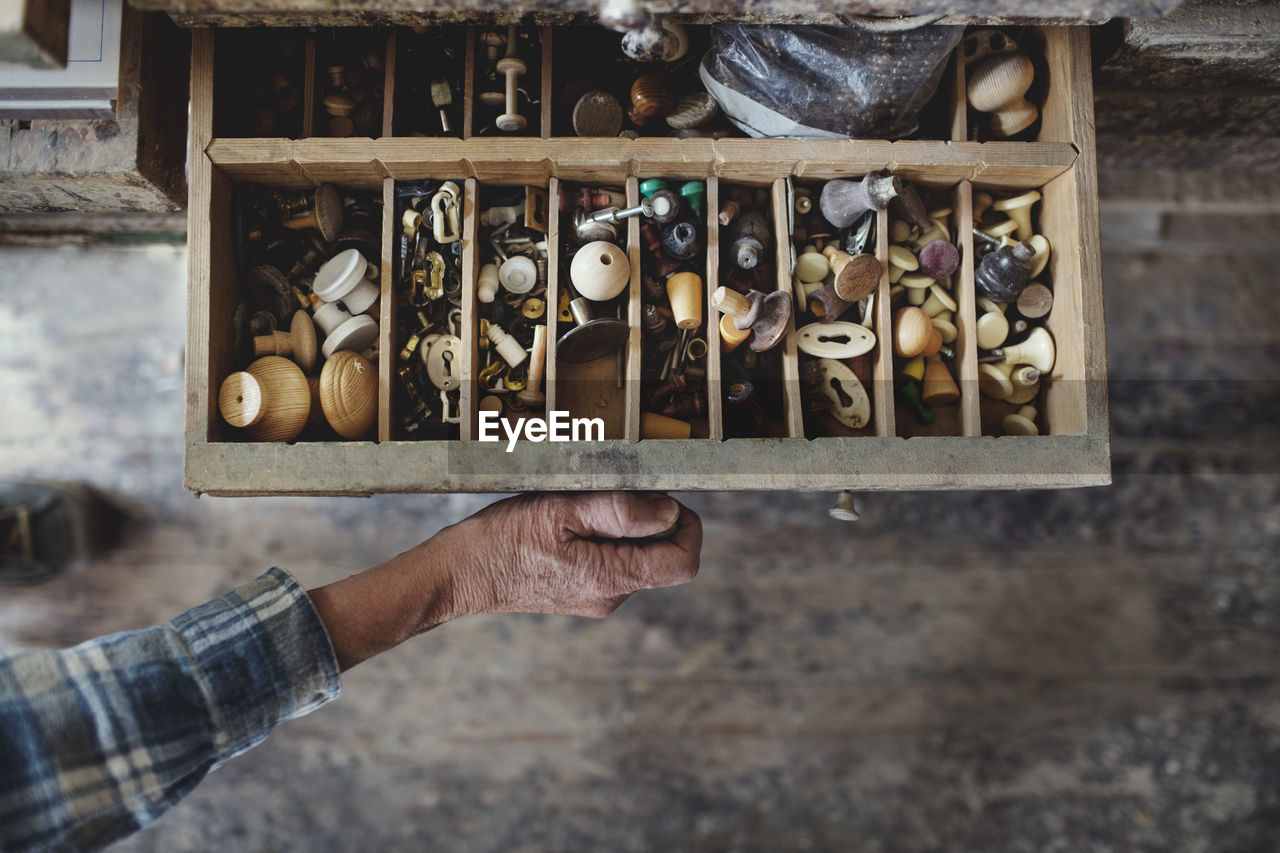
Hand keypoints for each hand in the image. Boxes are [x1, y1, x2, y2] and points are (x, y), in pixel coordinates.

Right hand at [437, 491, 701, 618]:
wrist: (456, 575)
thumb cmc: (501, 540)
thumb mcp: (561, 510)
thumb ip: (620, 512)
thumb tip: (669, 512)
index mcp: (610, 579)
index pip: (683, 563)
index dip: (687, 526)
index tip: (666, 497)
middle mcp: (609, 597)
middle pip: (661, 558)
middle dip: (650, 520)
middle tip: (611, 491)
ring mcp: (593, 598)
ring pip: (635, 557)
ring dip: (622, 527)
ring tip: (578, 506)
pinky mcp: (578, 593)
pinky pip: (610, 562)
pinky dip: (602, 537)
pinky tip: (566, 522)